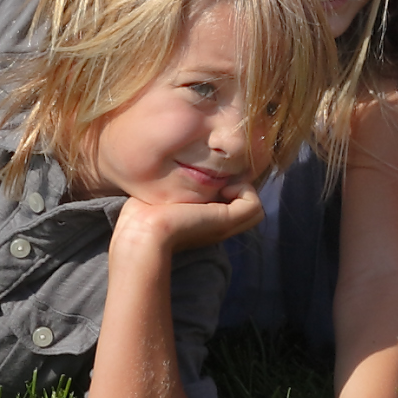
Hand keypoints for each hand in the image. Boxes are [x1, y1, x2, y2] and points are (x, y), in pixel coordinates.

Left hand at [116, 189, 268, 258]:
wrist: (142, 231)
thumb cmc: (143, 214)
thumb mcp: (164, 195)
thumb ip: (175, 185)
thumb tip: (178, 165)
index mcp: (203, 223)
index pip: (231, 204)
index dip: (227, 185)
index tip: (210, 177)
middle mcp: (218, 227)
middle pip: (246, 207)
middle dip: (238, 185)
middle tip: (219, 178)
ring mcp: (225, 225)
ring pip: (254, 207)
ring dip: (244, 188)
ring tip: (222, 182)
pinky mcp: (227, 220)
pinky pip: (255, 205)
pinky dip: (245, 191)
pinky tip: (223, 187)